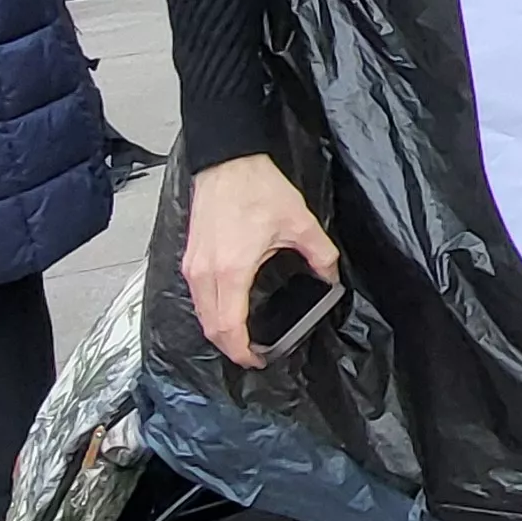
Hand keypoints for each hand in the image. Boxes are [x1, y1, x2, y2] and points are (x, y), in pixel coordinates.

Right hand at [185, 155, 341, 368]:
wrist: (228, 160)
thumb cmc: (258, 188)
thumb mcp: (299, 222)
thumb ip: (320, 254)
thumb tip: (330, 276)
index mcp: (231, 271)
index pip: (229, 327)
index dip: (241, 351)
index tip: (258, 360)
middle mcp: (205, 273)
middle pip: (210, 326)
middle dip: (229, 347)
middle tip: (253, 354)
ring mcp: (193, 264)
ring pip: (200, 312)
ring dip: (219, 329)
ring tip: (243, 336)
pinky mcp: (190, 255)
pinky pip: (197, 295)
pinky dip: (211, 310)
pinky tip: (230, 308)